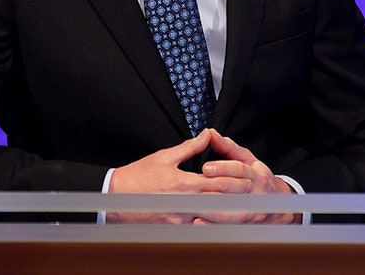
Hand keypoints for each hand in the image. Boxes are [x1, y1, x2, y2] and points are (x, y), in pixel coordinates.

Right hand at [105, 130, 251, 223]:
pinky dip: (207, 222)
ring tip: (240, 208)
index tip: (247, 177)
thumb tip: (207, 136)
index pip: (217, 182)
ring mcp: (179, 219)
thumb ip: (190, 148)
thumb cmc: (138, 176)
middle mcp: (184, 203)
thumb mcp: (165, 157)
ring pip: (209, 217)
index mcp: (184, 184)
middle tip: (250, 194)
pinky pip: (195, 226)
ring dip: (224, 212)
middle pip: (218, 202)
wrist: (115, 198)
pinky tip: (216, 219)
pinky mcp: (173, 228)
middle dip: (235, 198)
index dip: (234, 180)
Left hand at [196, 129, 300, 224]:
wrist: (277, 205)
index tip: (205, 168)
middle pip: (233, 189)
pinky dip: (211, 225)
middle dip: (214, 187)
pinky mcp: (243, 223)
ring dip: (211, 209)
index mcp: (254, 173)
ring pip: (230, 210)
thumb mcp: (248, 160)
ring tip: (194, 205)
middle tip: (195, 187)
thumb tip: (211, 134)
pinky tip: (198, 222)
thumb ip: (228, 147)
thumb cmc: (259, 179)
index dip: (222, 167)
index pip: (239, 169)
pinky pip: (226, 225)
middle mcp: (253, 191)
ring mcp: (249, 209)